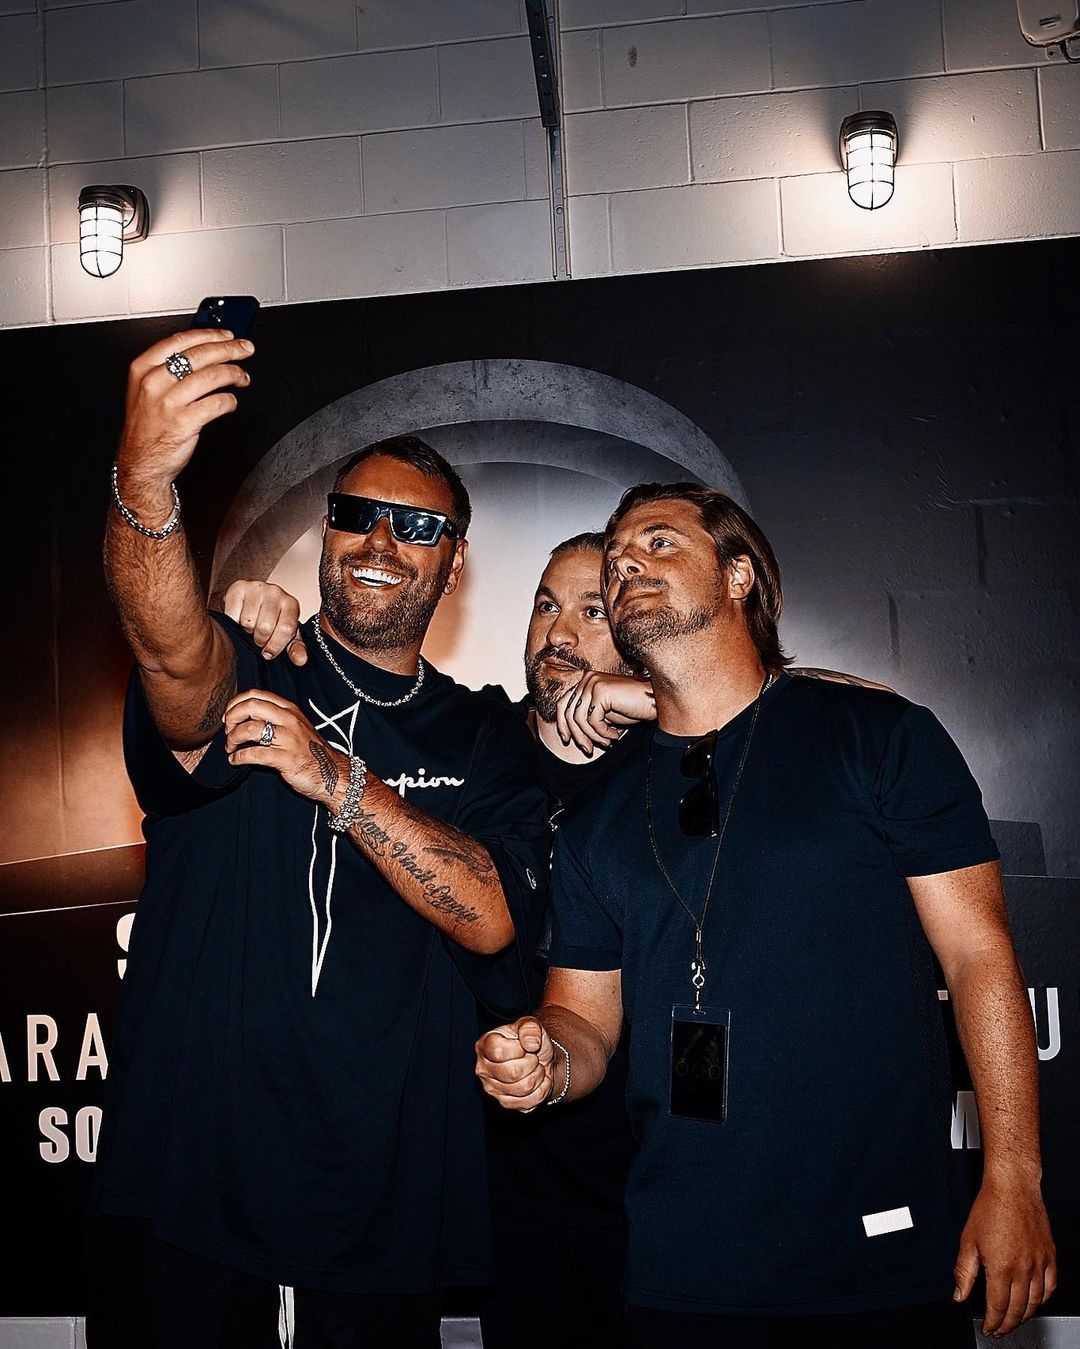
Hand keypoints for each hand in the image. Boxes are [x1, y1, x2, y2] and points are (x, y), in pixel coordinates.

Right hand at [115, 329, 253, 520]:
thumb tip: (204, 351)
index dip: (209, 334)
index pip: (180, 341)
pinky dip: (229, 401)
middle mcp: (154, 382)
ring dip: (233, 373)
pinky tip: (232, 402)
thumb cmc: (147, 428)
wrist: (141, 463)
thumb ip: (169, 369)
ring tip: (243, 376)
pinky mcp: (183, 423)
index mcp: (143, 368)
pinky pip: (216, 404)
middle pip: (199, 355)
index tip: (227, 335)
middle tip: (245, 349)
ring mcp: (168, 403)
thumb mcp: (146, 390)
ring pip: (211, 376)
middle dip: (229, 349)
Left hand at [223, 690, 346, 807]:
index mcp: (289, 709)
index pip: (256, 694)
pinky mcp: (286, 758)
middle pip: (250, 707)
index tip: (229, 716)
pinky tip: (235, 760)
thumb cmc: (310, 751)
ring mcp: (288, 738)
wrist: (332, 773)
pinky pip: (254, 754)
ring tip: (230, 748)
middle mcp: (289, 719)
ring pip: (250, 729)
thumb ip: (275, 717)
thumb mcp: (295, 726)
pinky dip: (239, 757)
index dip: (236, 703)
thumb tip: (244, 716)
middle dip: (232, 717)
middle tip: (227, 730)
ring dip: (233, 739)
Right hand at [224, 580, 308, 664]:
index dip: (275, 646)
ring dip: (246, 631)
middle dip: (259, 640)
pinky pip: (232, 614)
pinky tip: (238, 620)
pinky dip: (233, 622)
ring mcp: (257, 588)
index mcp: (291, 604)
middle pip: (265, 627)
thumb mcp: (286, 635)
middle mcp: (276, 592)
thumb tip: (300, 660)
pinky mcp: (238, 587)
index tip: (268, 653)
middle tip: (258, 639)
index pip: (285, 629)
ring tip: (249, 628)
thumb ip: (295, 648)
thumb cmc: (271, 620)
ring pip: (247, 622)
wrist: (250, 601)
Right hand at [475, 1017, 554, 1111]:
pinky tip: (538, 1080)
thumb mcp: (530, 1025)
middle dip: (532, 1063)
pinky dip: (542, 1089)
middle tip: (534, 1057)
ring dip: (538, 1075)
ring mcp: (492, 1089)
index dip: (519, 1049)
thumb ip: (530, 1027)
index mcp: (484, 1045)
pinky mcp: (505, 1103)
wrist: (539, 1059)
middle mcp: (483, 1069)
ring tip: (536, 1068)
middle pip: (513, 1073)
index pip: (499, 1052)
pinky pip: (529, 1101)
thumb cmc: (529, 1041)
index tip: (525, 1046)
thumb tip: (531, 1044)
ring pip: (523, 1088)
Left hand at [555, 672, 655, 756]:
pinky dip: (603, 732)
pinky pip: (593, 720)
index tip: (567, 740)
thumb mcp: (604, 713)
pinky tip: (615, 735)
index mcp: (585, 681)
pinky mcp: (601, 691)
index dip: (562, 724)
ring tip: (606, 742)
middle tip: (588, 749)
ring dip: (593, 736)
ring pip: (580, 718)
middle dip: (577, 735)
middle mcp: (587, 678)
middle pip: (569, 712)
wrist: (654, 701)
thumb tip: (567, 732)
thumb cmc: (632, 707)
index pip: (563, 704)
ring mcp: (593, 682)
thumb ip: (586, 715)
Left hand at [954, 1177, 1056, 1335]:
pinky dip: (1043, 1299)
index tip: (988, 1328)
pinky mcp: (1050, 1255)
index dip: (993, 1322)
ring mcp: (1039, 1262)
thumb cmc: (990, 1207)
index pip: (998, 1306)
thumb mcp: (968, 1240)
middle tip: (1000, 1329)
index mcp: (1001, 1267)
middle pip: (1017, 1308)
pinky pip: (1051, 1286)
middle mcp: (1023, 1268)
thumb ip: (963, 1271)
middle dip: (1008, 1324)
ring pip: (1036, 1301)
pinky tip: (1036, 1301)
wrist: (1013, 1187)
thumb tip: (959, 1294)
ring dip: (1024, 1315)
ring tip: (1015, 1319)